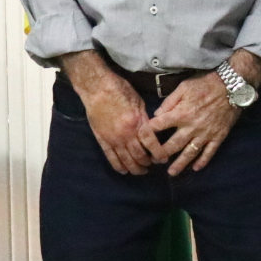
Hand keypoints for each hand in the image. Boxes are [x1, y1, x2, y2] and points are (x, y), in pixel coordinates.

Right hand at [62, 51, 165, 175]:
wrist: (97, 89)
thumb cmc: (120, 91)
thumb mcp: (139, 102)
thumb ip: (145, 119)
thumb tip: (152, 130)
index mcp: (137, 123)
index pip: (151, 144)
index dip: (159, 154)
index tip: (163, 159)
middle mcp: (126, 135)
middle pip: (139, 155)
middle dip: (147, 163)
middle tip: (152, 165)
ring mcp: (113, 139)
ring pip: (126, 160)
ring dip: (135, 168)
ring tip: (141, 171)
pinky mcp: (102, 140)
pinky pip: (111, 158)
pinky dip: (118, 166)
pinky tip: (124, 171)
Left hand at [149, 72, 239, 175]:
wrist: (231, 86)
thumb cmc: (206, 84)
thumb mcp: (184, 87)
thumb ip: (169, 102)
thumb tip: (157, 115)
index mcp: (181, 114)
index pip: (159, 126)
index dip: (148, 132)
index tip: (142, 139)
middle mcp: (191, 127)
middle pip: (173, 145)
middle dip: (161, 155)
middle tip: (155, 161)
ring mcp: (205, 134)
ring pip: (190, 153)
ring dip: (180, 164)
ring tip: (172, 173)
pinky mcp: (218, 137)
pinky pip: (209, 152)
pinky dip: (203, 161)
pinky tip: (196, 168)